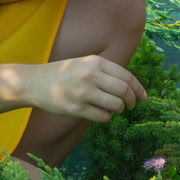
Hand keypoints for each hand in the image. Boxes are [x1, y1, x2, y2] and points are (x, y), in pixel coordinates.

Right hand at [23, 55, 147, 122]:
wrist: (35, 82)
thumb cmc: (63, 74)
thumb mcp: (85, 63)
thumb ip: (105, 71)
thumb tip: (129, 85)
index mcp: (96, 62)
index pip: (127, 76)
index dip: (139, 88)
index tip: (144, 97)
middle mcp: (91, 76)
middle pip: (124, 91)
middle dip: (132, 100)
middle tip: (131, 105)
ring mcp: (83, 92)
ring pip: (116, 105)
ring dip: (119, 109)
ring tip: (114, 109)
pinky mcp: (76, 108)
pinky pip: (102, 117)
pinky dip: (106, 117)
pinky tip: (100, 113)